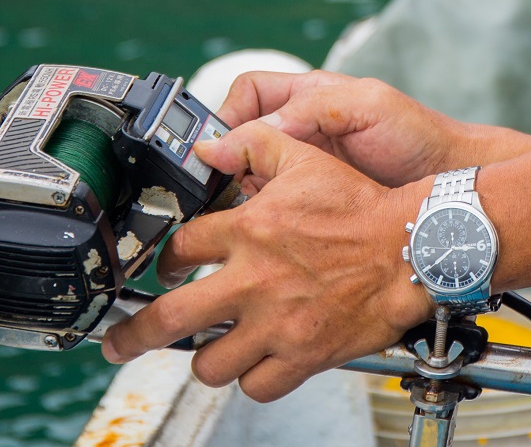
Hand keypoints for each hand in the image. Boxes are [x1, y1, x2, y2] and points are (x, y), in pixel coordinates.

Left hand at [100, 119, 433, 400]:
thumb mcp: (306, 159)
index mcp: (249, 231)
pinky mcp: (301, 356)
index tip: (166, 271)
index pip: (180, 251)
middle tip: (119, 344)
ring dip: (206, 358)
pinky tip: (257, 366)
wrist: (411, 249)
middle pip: (168, 320)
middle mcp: (253, 280)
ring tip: (210, 351)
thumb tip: (210, 145)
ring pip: (210, 363)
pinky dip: (253, 380)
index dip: (164, 262)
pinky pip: (257, 386)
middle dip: (132, 335)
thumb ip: (254, 144)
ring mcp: (275, 324)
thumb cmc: (364, 207)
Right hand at [213, 70, 467, 189]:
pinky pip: (269, 202)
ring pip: (248, 172)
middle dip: (225, 157)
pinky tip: (269, 222)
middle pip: (239, 135)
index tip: (220, 144)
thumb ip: (313, 108)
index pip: (248, 93)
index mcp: (308, 95)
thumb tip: (256, 130)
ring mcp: (302, 166)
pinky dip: (260, 211)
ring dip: (239, 187)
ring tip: (246, 204)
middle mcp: (298, 128)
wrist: (446, 181)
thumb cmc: (416, 135)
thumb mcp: (369, 105)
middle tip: (223, 181)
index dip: (229, 114)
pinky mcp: (308, 200)